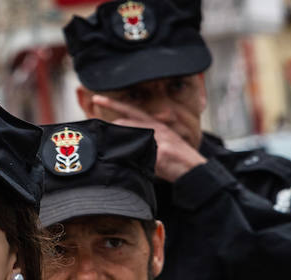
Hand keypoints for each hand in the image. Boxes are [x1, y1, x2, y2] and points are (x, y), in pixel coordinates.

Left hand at [89, 94, 206, 180]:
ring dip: (119, 149)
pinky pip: (138, 156)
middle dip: (110, 133)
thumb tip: (119, 143)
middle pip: (122, 124)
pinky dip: (132, 162)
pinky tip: (135, 167)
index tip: (96, 98)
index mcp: (154, 124)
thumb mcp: (158, 144)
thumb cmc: (174, 159)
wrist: (194, 169)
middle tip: (102, 142)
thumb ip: (141, 140)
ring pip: (128, 138)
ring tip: (120, 158)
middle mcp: (155, 128)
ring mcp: (158, 139)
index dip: (113, 104)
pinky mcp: (161, 152)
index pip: (130, 110)